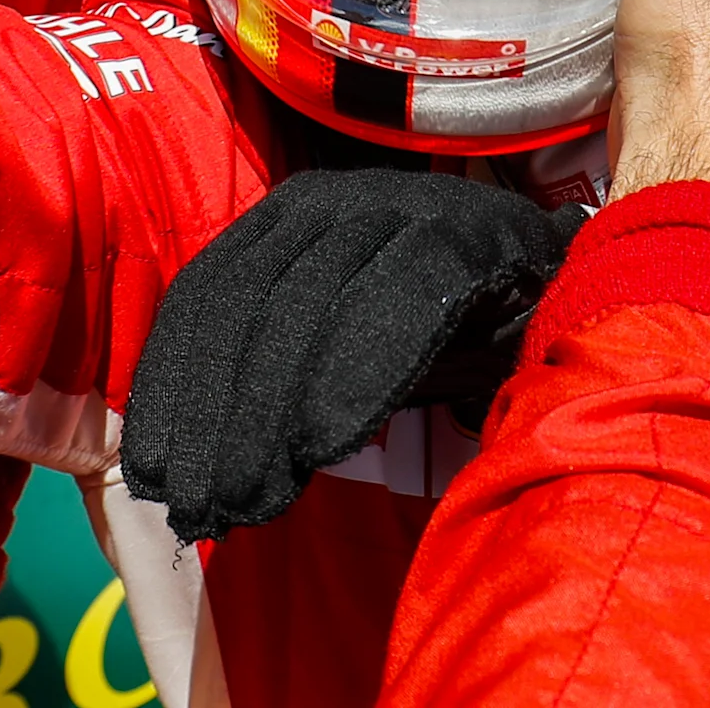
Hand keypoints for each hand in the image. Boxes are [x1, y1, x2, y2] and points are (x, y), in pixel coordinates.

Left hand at [120, 169, 581, 541]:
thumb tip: (189, 475)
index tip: (151, 475)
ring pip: (307, 308)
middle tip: (202, 509)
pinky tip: (328, 444)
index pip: (208, 294)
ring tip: (253, 497)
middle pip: (248, 308)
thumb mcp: (337, 347)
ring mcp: (395, 204)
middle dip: (217, 420)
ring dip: (271, 416)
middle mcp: (331, 198)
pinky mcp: (458, 232)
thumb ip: (273, 382)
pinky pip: (393, 303)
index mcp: (287, 215)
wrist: (558, 277)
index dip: (174, 387)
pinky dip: (354, 375)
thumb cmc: (438, 329)